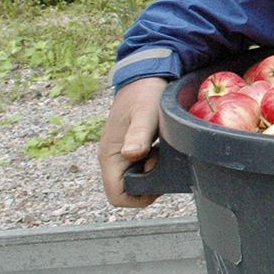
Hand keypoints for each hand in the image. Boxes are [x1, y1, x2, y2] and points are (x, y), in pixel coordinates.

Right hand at [98, 77, 168, 208]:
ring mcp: (120, 152)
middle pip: (125, 189)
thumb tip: (131, 155)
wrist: (144, 75)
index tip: (158, 185)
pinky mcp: (129, 146)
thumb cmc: (144, 93)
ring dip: (150, 174)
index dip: (138, 198)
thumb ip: (139, 134)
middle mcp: (112, 157)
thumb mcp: (145, 114)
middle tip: (163, 165)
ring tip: (163, 155)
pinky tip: (162, 150)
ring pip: (133, 178)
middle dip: (147, 185)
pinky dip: (152, 164)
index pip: (116, 195)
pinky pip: (138, 166)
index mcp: (110, 155)